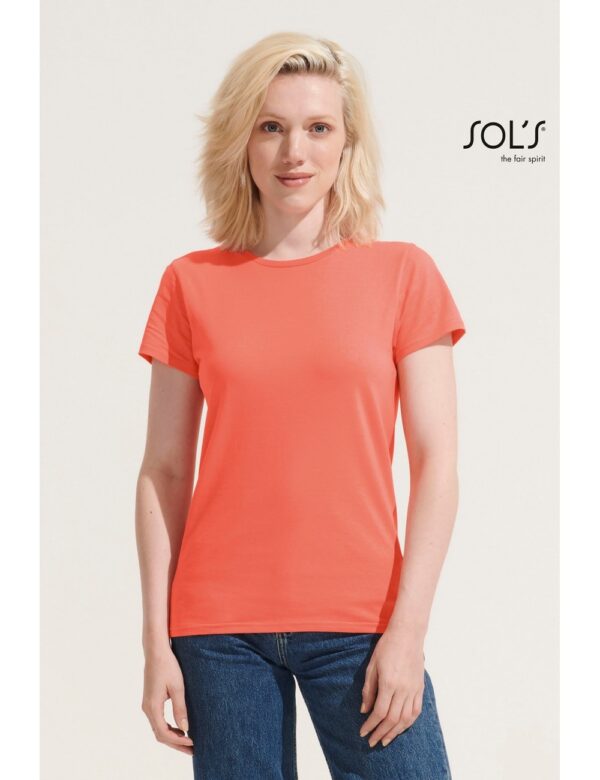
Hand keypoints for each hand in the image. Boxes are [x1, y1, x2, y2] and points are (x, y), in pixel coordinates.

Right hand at [141, 646, 193, 754]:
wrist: (156, 651)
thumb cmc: (168, 666)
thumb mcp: (177, 687)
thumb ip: (180, 708)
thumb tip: (185, 729)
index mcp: (153, 707)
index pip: (164, 733)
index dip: (178, 741)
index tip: (193, 743)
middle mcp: (147, 708)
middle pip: (160, 734)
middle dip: (176, 744)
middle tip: (192, 751)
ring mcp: (148, 705)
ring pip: (158, 729)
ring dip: (172, 737)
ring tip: (188, 742)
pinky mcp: (150, 701)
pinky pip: (158, 721)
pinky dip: (169, 728)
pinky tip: (180, 728)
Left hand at [358, 628, 425, 747]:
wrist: (408, 634)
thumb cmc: (387, 647)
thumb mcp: (372, 665)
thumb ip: (369, 689)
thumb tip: (364, 710)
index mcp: (389, 683)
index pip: (379, 712)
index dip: (370, 725)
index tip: (363, 732)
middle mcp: (403, 689)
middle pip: (392, 719)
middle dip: (380, 733)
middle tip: (371, 742)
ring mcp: (414, 689)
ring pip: (405, 719)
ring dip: (395, 732)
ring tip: (385, 740)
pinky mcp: (420, 688)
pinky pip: (416, 711)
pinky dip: (408, 723)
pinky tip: (401, 728)